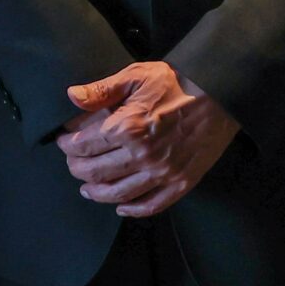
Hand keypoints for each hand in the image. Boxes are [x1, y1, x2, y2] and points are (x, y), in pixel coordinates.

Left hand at [55, 61, 238, 218]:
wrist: (220, 93)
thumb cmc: (177, 82)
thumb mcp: (136, 75)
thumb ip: (102, 90)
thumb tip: (72, 97)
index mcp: (127, 126)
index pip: (82, 145)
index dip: (67, 144)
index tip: (64, 141)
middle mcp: (142, 154)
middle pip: (95, 172)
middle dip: (77, 169)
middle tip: (73, 163)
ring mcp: (162, 172)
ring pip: (118, 194)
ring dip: (97, 193)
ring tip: (87, 189)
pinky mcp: (181, 182)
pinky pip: (151, 205)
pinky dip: (132, 210)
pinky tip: (121, 206)